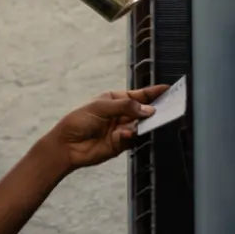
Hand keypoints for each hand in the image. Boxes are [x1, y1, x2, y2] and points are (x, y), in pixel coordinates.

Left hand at [40, 86, 165, 173]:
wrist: (66, 144)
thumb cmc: (78, 120)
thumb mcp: (100, 106)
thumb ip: (125, 106)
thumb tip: (148, 110)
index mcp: (115, 99)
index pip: (138, 95)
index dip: (153, 92)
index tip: (168, 89)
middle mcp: (121, 114)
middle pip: (144, 111)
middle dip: (154, 109)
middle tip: (167, 108)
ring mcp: (122, 129)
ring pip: (141, 126)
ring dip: (145, 123)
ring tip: (149, 120)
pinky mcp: (121, 144)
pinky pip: (133, 138)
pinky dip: (131, 135)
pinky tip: (125, 133)